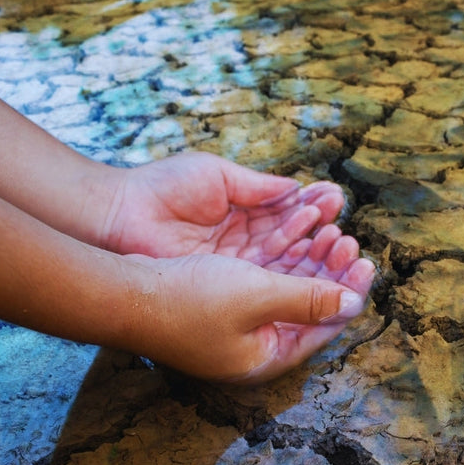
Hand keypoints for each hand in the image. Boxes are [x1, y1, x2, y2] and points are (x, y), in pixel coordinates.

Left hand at [101, 151, 346, 265]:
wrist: (119, 216)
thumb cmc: (161, 189)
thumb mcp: (217, 177)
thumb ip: (258, 187)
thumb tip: (298, 189)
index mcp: (243, 214)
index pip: (289, 215)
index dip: (314, 210)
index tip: (336, 200)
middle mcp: (244, 245)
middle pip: (294, 245)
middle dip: (322, 237)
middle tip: (345, 231)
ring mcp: (235, 268)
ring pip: (286, 266)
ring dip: (314, 257)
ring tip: (338, 243)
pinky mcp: (225, 287)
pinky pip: (267, 283)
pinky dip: (292, 274)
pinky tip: (315, 262)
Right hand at [130, 237, 374, 382]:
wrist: (121, 292)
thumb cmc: (187, 300)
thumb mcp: (258, 296)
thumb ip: (308, 299)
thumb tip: (354, 303)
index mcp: (267, 357)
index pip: (324, 327)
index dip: (349, 293)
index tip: (367, 262)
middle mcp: (255, 347)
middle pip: (309, 308)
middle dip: (330, 271)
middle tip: (348, 240)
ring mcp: (236, 328)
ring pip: (287, 289)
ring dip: (309, 260)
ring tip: (328, 229)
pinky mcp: (219, 305)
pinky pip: (265, 280)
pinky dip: (282, 257)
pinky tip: (296, 232)